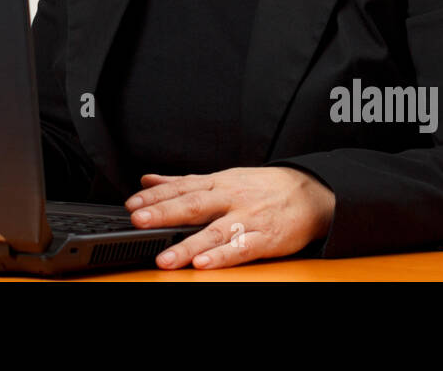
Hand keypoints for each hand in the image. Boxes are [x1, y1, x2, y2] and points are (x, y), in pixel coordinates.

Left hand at [125, 167, 335, 269]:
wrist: (310, 193)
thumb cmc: (261, 187)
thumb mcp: (222, 178)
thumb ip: (183, 182)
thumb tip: (148, 180)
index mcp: (218, 183)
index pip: (182, 187)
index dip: (156, 195)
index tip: (132, 203)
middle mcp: (230, 199)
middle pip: (193, 205)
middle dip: (164, 213)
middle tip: (139, 221)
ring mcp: (248, 219)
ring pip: (214, 233)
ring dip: (188, 245)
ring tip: (165, 258)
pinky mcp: (265, 239)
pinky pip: (242, 249)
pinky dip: (222, 257)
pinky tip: (204, 264)